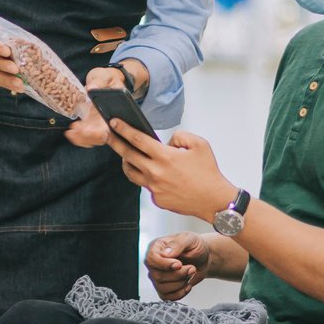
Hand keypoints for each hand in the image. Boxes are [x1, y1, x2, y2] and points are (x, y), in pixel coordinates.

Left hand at [66, 66, 124, 146]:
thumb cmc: (108, 79)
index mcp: (118, 112)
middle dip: (86, 138)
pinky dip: (78, 136)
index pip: (111, 128)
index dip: (98, 133)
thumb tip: (91, 88)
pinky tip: (71, 131)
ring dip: (80, 139)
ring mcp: (101, 124)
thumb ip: (99, 82)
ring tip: (71, 132)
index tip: (86, 130)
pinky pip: (87, 136)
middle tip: (74, 131)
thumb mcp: (105, 77)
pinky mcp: (93, 124)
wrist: (107, 82)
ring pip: (93, 139)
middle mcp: (111, 121)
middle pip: (101, 137)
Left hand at [109, 125, 235, 221]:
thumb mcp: (199, 144)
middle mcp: (156, 173)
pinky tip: (152, 173)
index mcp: (165, 157)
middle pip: (127, 155)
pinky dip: (147, 177)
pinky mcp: (157, 199)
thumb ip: (179, 136)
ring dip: (126, 162)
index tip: (114, 123)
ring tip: (126, 155)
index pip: (137, 139)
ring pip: (131, 173)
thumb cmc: (208, 173)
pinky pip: (146, 185)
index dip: (123, 129)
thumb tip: (166, 142)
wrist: (214, 200)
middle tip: (109, 135)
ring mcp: (154, 188)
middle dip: (115, 143)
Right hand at [146, 231, 211, 300]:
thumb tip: (165, 254)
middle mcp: (153, 263)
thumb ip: (177, 244)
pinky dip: (180, 293)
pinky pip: (167, 297)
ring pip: (163, 288)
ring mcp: (157, 277)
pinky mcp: (163, 288)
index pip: (151, 259)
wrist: (203, 258)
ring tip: (190, 274)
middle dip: (178, 274)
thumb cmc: (194, 247)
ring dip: (181, 283)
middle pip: (158, 276)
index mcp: (156, 248)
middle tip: (191, 268)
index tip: (179, 264)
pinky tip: (187, 284)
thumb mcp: (189, 239)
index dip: (165, 264)